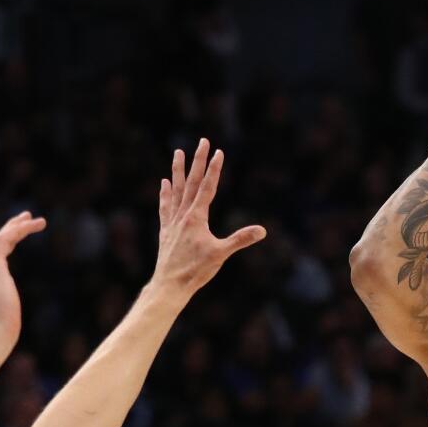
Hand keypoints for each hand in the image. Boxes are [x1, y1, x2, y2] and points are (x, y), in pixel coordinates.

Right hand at [0, 211, 45, 351]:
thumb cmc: (0, 332)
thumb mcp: (3, 315)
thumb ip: (3, 306)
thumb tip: (7, 313)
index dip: (7, 243)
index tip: (20, 234)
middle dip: (11, 229)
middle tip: (26, 217)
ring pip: (1, 238)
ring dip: (19, 227)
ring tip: (36, 220)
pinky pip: (5, 239)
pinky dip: (19, 230)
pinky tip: (32, 224)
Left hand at [151, 138, 265, 298]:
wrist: (170, 284)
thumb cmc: (196, 270)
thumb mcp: (221, 254)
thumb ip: (241, 239)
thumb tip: (262, 230)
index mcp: (196, 218)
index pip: (207, 188)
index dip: (214, 169)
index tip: (218, 152)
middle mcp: (183, 215)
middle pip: (191, 182)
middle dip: (197, 160)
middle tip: (202, 141)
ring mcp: (173, 221)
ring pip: (176, 189)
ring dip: (178, 170)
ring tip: (177, 152)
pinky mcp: (166, 230)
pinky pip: (166, 206)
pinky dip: (166, 193)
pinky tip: (165, 182)